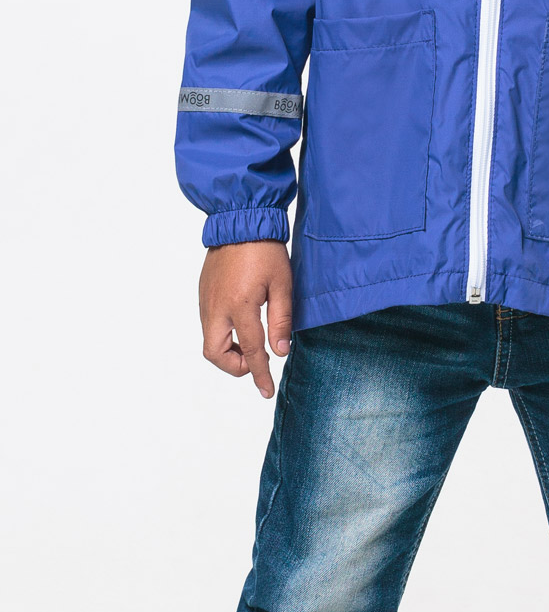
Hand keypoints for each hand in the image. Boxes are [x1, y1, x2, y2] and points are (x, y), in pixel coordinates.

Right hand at [199, 241, 292, 398]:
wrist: (241, 220)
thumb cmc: (265, 250)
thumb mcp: (282, 284)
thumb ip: (281, 320)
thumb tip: (280, 352)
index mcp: (239, 306)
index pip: (251, 351)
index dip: (259, 374)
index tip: (266, 391)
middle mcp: (216, 307)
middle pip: (215, 354)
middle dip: (235, 366)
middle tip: (256, 362)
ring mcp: (206, 300)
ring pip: (209, 341)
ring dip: (228, 350)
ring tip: (252, 342)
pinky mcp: (203, 292)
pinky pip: (208, 323)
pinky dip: (222, 333)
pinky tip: (242, 323)